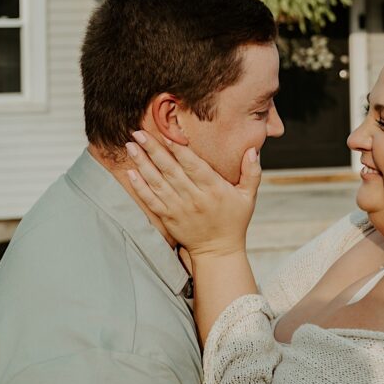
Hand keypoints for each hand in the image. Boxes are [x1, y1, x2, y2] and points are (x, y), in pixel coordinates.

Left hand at [125, 131, 260, 257]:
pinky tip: (130, 173)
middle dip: (153, 149)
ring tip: (130, 146)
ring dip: (142, 163)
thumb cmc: (234, 221)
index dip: (179, 148)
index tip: (167, 132)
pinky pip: (151, 201)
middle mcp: (194, 198)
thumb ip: (252, 172)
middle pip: (171, 170)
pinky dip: (140, 187)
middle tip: (139, 132)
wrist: (218, 252)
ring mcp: (179, 209)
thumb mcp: (249, 196)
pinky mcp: (169, 218)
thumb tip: (253, 150)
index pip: (193, 165)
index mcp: (214, 189)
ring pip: (158, 183)